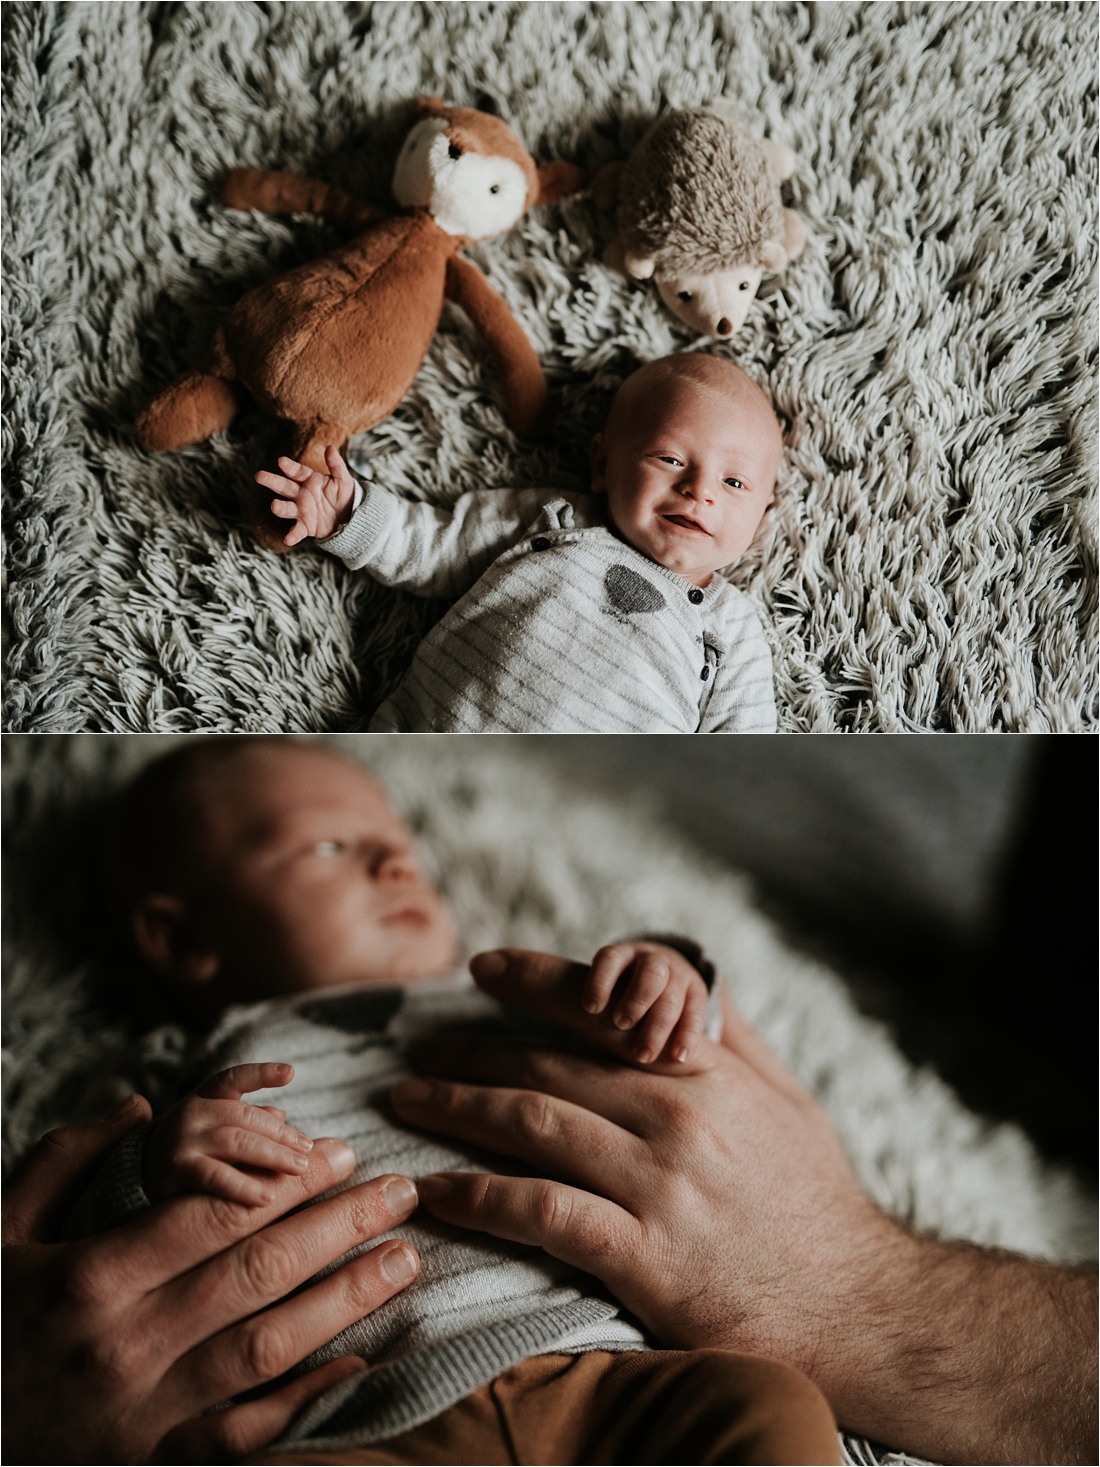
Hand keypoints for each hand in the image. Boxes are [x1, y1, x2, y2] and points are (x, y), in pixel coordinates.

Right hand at [3, 1096, 420, 1464]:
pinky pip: (241, 1437)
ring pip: (264, 1350)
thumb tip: (138, 1107)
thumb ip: (64, 1162)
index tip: (340, 1153)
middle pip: (253, 1274)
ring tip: (403, 1259)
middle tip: (399, 1190)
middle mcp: (124, 1345)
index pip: (212, 1217)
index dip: (286, 1182)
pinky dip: (302, 1402)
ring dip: (344, 1302)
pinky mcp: (152, 1465)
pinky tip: (358, 1362)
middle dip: (337, 1227)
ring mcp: (143, 1415)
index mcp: (89, 1278)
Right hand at [144, 1063, 315, 1206]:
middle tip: (309, 1150)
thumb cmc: (192, 1149)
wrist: (139, 1178)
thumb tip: (282, 1115)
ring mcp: (183, 1140)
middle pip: (246, 1117)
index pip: (233, 1078)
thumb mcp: (217, 1128)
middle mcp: (193, 1113)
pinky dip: (244, 1186)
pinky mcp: (177, 1171)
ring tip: (300, 1169)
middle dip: (282, 1134)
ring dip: (273, 1156)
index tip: (290, 1072)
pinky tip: (267, 1197)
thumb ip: (248, 1120)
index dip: (261, 1073)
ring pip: (237, 1142)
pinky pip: (216, 1177)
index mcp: (205, 1098)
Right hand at [255, 448, 356, 546]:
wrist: (349, 517)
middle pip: (284, 486)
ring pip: (287, 508)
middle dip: (272, 481)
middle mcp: (301, 494)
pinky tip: (288, 539)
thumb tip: (331, 448)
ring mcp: (301, 510)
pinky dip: (292, 535)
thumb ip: (336, 465)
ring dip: (279, 507)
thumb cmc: (344, 495)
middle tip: (259, 476)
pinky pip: (297, 530)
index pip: (297, 472)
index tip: (281, 461)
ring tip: (274, 505)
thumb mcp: (343, 479)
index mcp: (309, 480)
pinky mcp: (306, 526)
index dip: (289, 467)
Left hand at [394, 949, 869, 1365]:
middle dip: (473, 1049)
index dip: (535, 981)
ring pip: (535, 1124)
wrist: (859, 1310)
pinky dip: (481, 1196)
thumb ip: (730, 1038)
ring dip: (459, 1107)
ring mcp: (662, 1185)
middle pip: (550, 1063)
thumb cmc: (816, 1203)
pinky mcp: (647, 1257)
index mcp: (708, 1072)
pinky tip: (439, 1189)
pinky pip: (543, 1211)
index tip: (482, 968)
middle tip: (420, 1047)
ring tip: (408, 1101)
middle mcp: (680, 1115)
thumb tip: (681, 983)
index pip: (605, 1007)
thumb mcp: (788, 1100)